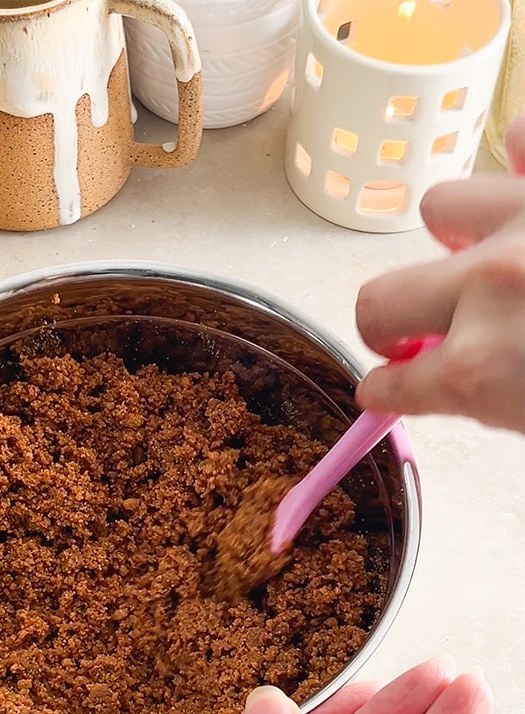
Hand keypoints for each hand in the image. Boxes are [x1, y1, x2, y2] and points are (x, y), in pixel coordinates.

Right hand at [355, 114, 524, 432]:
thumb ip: (497, 398)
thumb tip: (465, 376)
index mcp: (481, 371)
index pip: (392, 387)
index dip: (388, 391)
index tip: (388, 388)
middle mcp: (488, 288)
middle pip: (379, 298)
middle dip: (392, 322)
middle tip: (425, 331)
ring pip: (440, 205)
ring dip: (462, 234)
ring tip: (500, 251)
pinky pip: (520, 140)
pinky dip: (520, 156)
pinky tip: (524, 179)